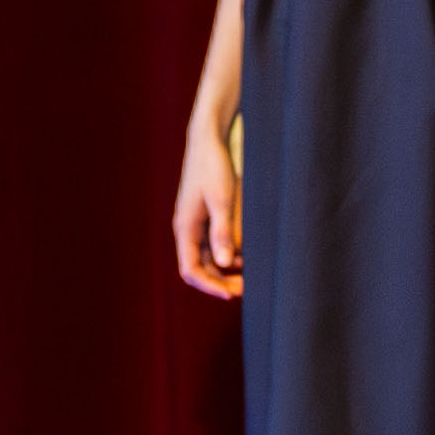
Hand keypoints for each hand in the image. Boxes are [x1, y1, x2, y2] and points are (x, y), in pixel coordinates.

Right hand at [172, 128, 243, 300]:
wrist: (208, 140)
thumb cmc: (213, 167)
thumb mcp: (222, 199)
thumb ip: (223, 232)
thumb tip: (225, 264)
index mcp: (185, 228)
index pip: (190, 270)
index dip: (209, 286)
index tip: (231, 294)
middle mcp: (187, 230)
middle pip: (199, 268)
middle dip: (219, 281)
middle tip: (244, 288)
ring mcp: (195, 224)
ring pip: (207, 258)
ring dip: (225, 269)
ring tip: (248, 273)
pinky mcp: (204, 217)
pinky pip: (213, 244)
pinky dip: (228, 253)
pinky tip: (246, 253)